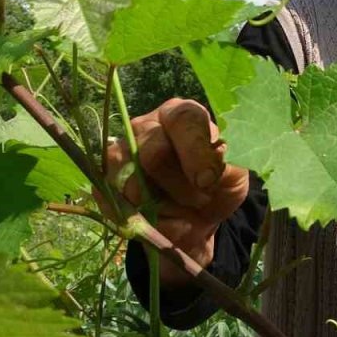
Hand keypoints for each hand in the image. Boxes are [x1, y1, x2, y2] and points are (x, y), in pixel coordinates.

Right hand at [99, 98, 248, 286]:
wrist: (195, 221)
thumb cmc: (216, 188)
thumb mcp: (232, 176)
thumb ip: (224, 165)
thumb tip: (207, 167)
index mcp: (180, 115)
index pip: (183, 119)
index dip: (195, 150)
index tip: (207, 180)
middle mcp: (146, 126)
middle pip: (153, 153)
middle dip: (180, 186)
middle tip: (198, 199)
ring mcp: (119, 153)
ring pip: (131, 183)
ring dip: (161, 206)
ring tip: (179, 206)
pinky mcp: (104, 183)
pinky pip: (116, 205)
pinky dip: (142, 220)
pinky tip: (158, 217)